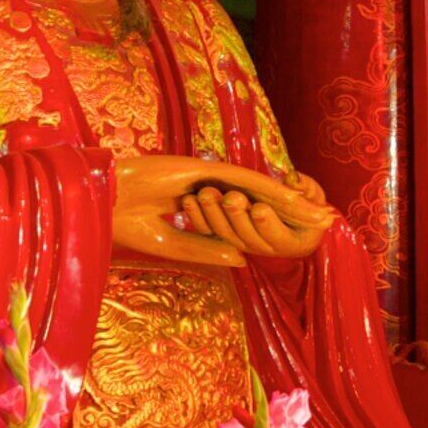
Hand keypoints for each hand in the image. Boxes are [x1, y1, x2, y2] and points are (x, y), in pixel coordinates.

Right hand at [114, 156, 328, 270]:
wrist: (102, 202)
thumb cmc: (125, 224)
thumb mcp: (173, 245)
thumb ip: (207, 250)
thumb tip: (243, 258)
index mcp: (199, 206)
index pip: (243, 216)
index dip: (271, 225)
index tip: (297, 237)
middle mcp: (209, 189)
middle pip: (259, 201)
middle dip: (293, 212)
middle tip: (325, 222)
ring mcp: (208, 177)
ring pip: (259, 190)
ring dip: (292, 203)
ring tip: (322, 215)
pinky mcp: (205, 169)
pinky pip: (245, 180)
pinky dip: (272, 191)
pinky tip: (296, 200)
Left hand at [184, 173, 334, 262]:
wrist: (292, 220)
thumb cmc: (307, 205)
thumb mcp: (314, 195)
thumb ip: (307, 188)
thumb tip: (293, 179)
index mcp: (290, 242)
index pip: (278, 236)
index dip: (268, 224)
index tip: (260, 208)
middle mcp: (263, 248)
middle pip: (247, 236)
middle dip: (238, 216)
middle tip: (231, 197)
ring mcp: (241, 243)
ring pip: (224, 234)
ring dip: (213, 215)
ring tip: (206, 194)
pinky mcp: (224, 236)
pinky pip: (208, 232)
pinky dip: (197, 218)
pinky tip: (188, 200)